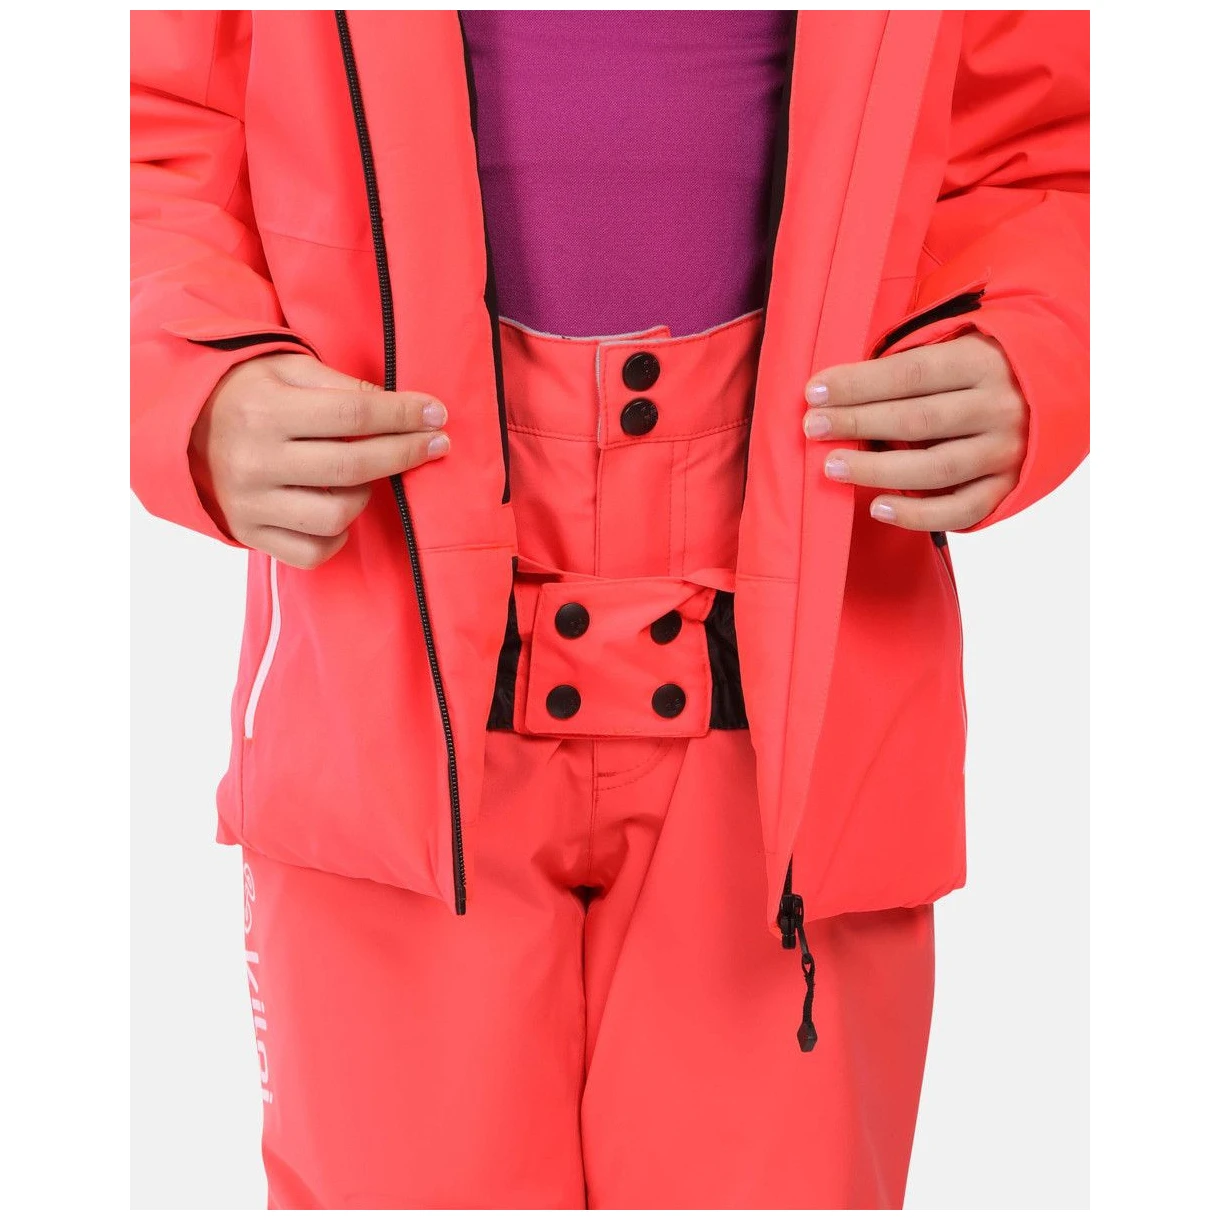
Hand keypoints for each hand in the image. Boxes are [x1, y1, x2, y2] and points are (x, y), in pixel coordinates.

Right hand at [189, 352, 449, 567]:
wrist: (184, 427)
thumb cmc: (249, 392)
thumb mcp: (289, 370)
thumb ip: (343, 386)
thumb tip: (404, 409)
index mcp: (264, 411)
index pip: (353, 414)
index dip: (403, 415)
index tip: (436, 414)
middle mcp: (254, 461)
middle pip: (353, 467)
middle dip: (405, 454)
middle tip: (435, 444)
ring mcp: (250, 504)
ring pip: (336, 517)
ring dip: (365, 496)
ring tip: (365, 475)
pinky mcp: (250, 534)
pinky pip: (313, 552)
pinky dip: (337, 536)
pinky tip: (340, 509)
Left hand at [802, 331, 1027, 530]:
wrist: (1056, 391)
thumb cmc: (979, 373)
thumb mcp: (954, 352)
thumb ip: (906, 370)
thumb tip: (835, 392)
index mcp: (982, 362)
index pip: (909, 373)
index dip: (858, 384)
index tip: (814, 392)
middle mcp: (999, 406)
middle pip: (917, 420)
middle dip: (858, 423)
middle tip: (814, 428)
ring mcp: (1006, 451)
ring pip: (935, 468)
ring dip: (876, 469)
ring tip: (832, 467)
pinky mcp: (1007, 488)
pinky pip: (960, 510)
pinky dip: (916, 514)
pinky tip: (878, 507)